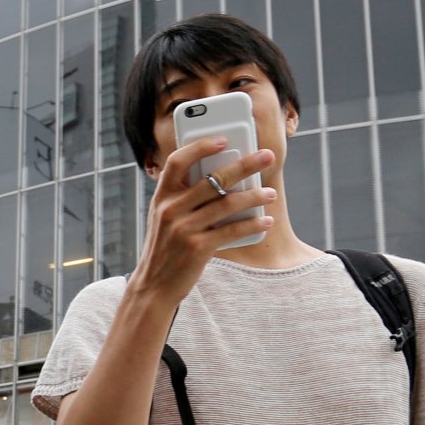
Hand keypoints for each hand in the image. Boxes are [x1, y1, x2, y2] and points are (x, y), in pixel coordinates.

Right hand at [126, 135, 276, 306]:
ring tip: (270, 193)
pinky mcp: (197, 248)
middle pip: (212, 178)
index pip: (178, 161)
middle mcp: (170, 209)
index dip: (200, 146)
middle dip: (245, 164)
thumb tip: (223, 177)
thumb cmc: (166, 247)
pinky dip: (252, 224)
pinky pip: (232, 231)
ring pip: (227, 204)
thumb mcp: (165, 218)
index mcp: (161, 197)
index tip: (224, 140)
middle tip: (267, 156)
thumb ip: (184, 198)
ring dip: (254, 196)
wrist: (154, 285)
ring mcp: (183, 229)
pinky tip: (265, 220)